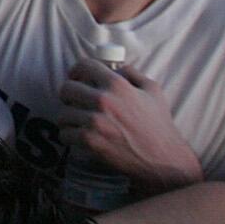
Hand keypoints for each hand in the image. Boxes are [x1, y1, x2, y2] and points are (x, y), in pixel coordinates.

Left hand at [58, 57, 203, 190]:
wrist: (162, 158)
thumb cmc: (158, 124)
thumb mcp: (153, 91)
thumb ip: (132, 74)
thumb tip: (114, 67)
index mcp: (118, 84)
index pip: (85, 65)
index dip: (76, 70)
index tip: (75, 77)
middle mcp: (104, 99)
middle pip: (67, 88)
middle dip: (68, 96)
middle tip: (73, 103)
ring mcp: (95, 120)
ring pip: (62, 113)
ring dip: (68, 118)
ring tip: (77, 123)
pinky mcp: (90, 140)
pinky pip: (64, 133)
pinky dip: (69, 136)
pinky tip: (78, 137)